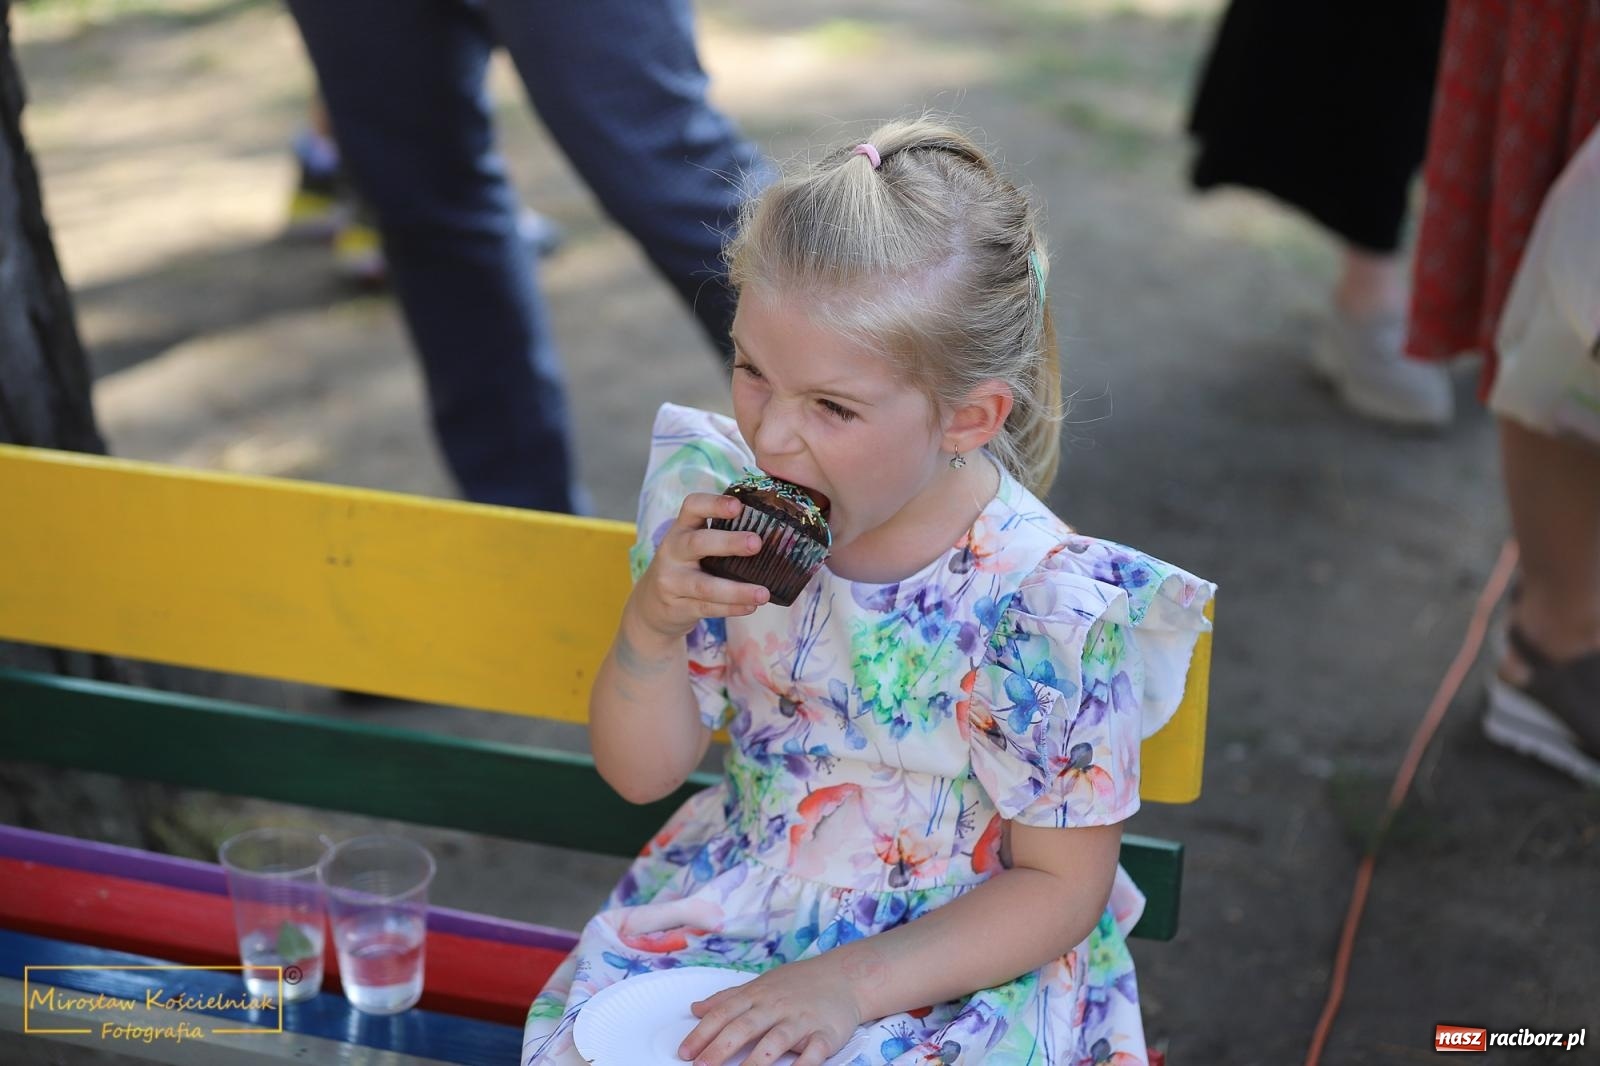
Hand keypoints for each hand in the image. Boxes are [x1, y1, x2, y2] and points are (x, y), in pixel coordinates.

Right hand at [630, 492, 768, 640]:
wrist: (651, 607)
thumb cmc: (686, 568)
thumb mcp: (692, 546)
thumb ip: (721, 536)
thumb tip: (775, 532)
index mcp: (681, 529)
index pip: (692, 507)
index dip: (714, 503)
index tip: (738, 505)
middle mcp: (673, 552)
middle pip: (698, 543)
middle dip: (728, 543)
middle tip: (757, 543)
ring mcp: (672, 582)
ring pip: (705, 586)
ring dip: (737, 590)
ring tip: (764, 593)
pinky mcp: (678, 608)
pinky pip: (708, 608)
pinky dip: (731, 608)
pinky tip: (751, 606)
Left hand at [677, 958, 860, 1065]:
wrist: (845, 976)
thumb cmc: (797, 984)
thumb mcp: (760, 985)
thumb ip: (727, 999)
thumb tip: (696, 1009)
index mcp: (758, 995)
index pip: (725, 1014)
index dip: (703, 1033)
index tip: (685, 1052)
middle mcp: (777, 1006)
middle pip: (745, 1026)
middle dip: (721, 1048)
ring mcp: (801, 1020)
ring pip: (776, 1040)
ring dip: (757, 1060)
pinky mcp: (826, 1034)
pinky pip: (813, 1052)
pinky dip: (803, 1065)